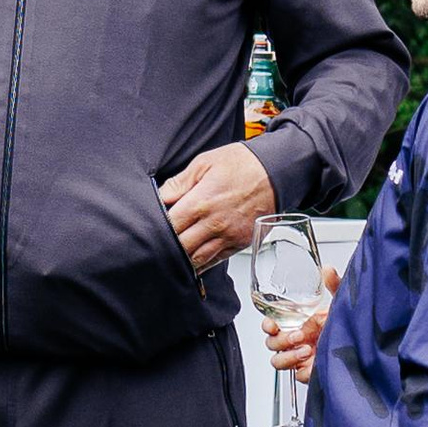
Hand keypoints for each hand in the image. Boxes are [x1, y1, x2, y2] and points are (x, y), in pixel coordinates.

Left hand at [158, 141, 277, 270]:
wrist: (276, 171)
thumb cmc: (242, 164)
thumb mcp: (205, 163)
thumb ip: (179, 183)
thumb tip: (160, 197)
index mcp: (200, 202)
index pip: (169, 226)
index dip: (157, 229)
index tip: (151, 227)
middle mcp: (214, 223)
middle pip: (180, 247)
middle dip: (167, 246)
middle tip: (158, 243)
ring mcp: (228, 236)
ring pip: (197, 259)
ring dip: (183, 259)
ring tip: (173, 254)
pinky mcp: (240, 243)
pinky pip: (216, 261)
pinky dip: (202, 264)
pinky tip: (192, 260)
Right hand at [264, 266, 337, 384]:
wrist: (363, 347)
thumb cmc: (346, 325)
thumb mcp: (340, 302)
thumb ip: (333, 285)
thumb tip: (327, 270)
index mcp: (296, 323)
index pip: (270, 326)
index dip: (267, 325)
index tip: (272, 324)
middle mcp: (295, 341)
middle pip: (271, 344)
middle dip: (281, 340)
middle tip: (298, 335)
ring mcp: (300, 358)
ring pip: (278, 361)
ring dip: (288, 356)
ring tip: (306, 350)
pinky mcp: (310, 372)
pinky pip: (298, 375)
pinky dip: (303, 370)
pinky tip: (314, 362)